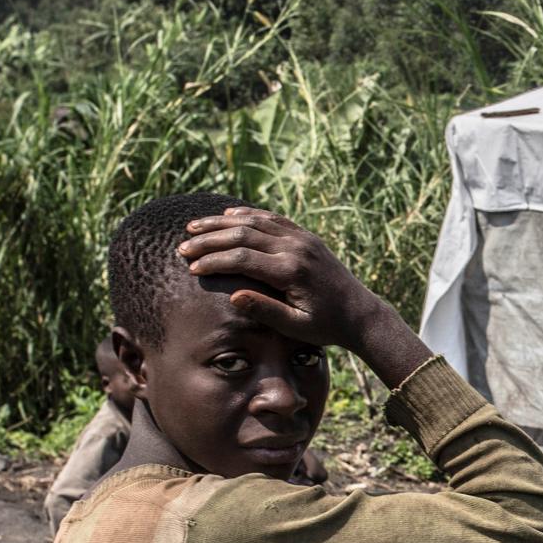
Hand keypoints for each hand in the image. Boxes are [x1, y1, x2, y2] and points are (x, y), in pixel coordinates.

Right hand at [178, 209, 383, 351]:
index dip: (214, 261)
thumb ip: (266, 311)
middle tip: (182, 248)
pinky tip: (228, 216)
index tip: (192, 268)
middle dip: (209, 240)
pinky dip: (248, 215)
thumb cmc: (326, 326)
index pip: (242, 258)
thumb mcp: (296, 327)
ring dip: (222, 223)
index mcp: (291, 271)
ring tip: (194, 228)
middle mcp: (297, 248)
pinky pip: (273, 219)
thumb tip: (233, 296)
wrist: (360, 314)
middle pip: (243, 234)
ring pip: (255, 222)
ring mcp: (303, 239)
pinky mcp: (306, 237)